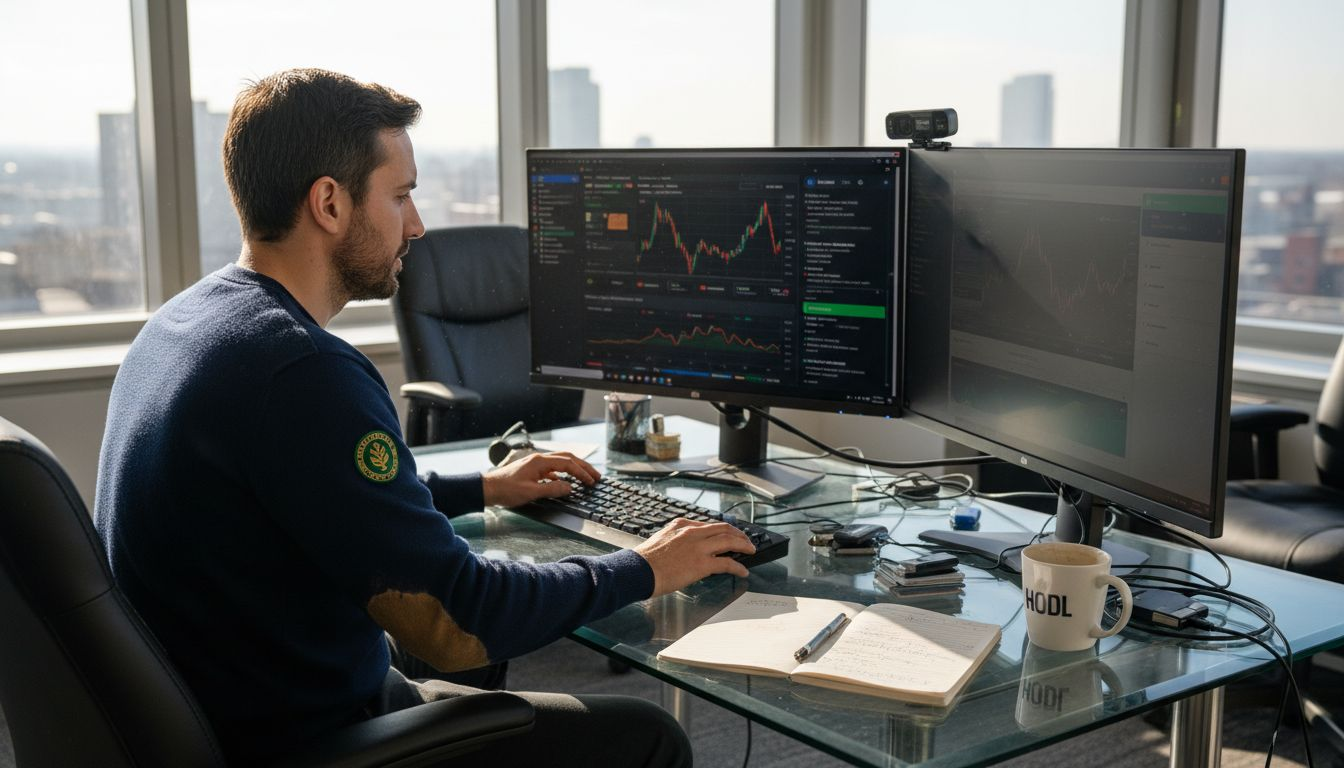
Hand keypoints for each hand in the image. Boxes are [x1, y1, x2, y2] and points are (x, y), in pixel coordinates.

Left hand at [481, 451, 599, 507]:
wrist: (487, 488)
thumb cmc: (506, 490)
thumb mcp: (531, 492)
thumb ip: (552, 489)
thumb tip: (570, 488)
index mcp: (540, 462)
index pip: (567, 463)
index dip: (582, 472)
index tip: (591, 481)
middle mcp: (539, 459)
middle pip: (567, 458)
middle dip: (583, 467)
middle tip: (596, 476)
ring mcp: (535, 464)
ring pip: (560, 462)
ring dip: (574, 469)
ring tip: (585, 477)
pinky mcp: (531, 470)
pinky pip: (552, 469)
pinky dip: (563, 474)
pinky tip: (565, 483)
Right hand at [634, 518, 755, 595]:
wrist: (638, 570)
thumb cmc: (644, 560)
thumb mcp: (661, 539)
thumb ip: (675, 539)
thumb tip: (684, 549)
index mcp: (681, 524)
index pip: (708, 525)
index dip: (722, 529)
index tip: (728, 533)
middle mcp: (692, 532)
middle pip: (723, 529)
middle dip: (738, 534)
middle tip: (746, 540)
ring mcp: (698, 547)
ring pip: (729, 541)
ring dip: (743, 545)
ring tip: (751, 550)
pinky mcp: (702, 564)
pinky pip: (727, 563)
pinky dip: (738, 567)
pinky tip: (743, 571)